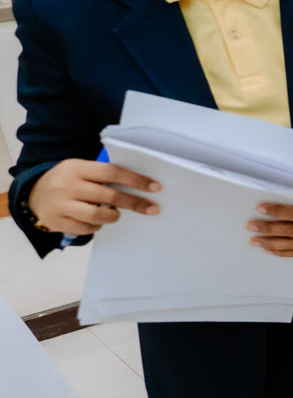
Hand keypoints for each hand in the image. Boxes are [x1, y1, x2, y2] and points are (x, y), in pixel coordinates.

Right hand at [26, 158, 159, 235]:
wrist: (32, 195)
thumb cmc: (67, 181)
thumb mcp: (80, 170)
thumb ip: (102, 175)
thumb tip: (139, 185)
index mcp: (76, 168)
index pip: (111, 172)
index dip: (135, 180)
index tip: (155, 187)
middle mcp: (67, 185)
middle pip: (109, 196)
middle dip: (134, 203)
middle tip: (152, 208)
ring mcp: (60, 204)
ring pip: (98, 215)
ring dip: (113, 216)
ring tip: (115, 214)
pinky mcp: (57, 221)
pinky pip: (86, 229)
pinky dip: (97, 227)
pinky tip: (96, 222)